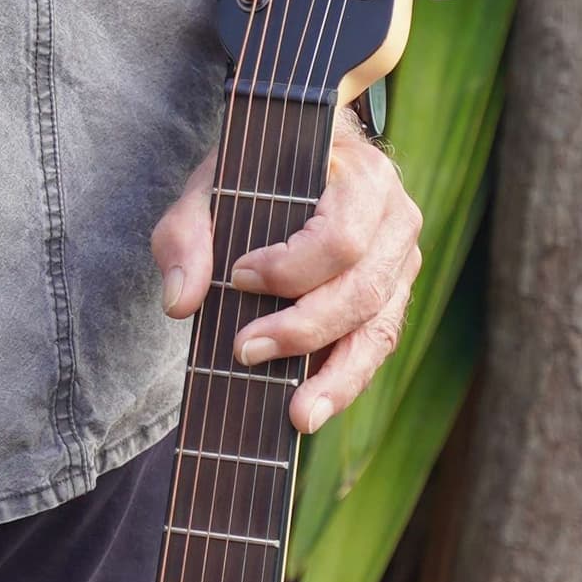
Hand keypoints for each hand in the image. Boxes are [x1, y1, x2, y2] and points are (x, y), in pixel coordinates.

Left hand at [153, 111, 420, 429]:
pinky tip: (312, 407)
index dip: (291, 269)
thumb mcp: (212, 185)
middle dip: (303, 329)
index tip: (237, 278)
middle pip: (362, 289)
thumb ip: (187, 235)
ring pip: (379, 327)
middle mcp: (396, 218)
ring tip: (299, 415)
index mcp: (361, 175)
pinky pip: (377, 345)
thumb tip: (179, 303)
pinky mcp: (395, 296)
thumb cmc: (256, 175)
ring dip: (336, 376)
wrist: (298, 166)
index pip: (340, 238)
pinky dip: (345, 380)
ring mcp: (402, 261)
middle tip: (243, 350)